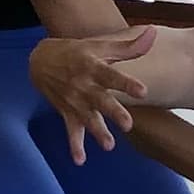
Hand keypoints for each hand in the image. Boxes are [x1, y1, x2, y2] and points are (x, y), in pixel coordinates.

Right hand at [33, 30, 153, 159]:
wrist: (40, 60)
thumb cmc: (76, 52)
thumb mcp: (99, 45)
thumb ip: (128, 46)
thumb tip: (153, 32)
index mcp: (92, 67)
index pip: (111, 75)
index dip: (126, 83)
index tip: (142, 91)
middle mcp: (83, 85)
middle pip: (100, 100)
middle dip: (113, 112)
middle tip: (128, 124)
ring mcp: (74, 101)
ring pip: (87, 118)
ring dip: (97, 132)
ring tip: (109, 146)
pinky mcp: (66, 113)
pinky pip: (70, 131)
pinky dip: (74, 146)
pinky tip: (80, 160)